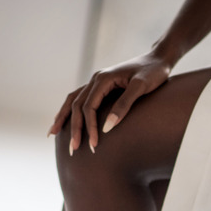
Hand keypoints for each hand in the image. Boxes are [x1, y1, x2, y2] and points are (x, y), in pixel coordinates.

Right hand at [46, 50, 172, 153]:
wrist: (159, 59)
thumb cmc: (153, 72)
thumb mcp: (141, 87)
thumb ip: (124, 105)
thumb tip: (107, 128)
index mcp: (103, 79)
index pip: (88, 107)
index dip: (89, 127)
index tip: (93, 144)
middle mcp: (96, 79)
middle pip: (77, 106)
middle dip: (74, 128)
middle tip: (73, 150)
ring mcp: (97, 82)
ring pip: (73, 101)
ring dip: (64, 118)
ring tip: (52, 134)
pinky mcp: (102, 86)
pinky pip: (81, 98)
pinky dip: (71, 109)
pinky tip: (66, 119)